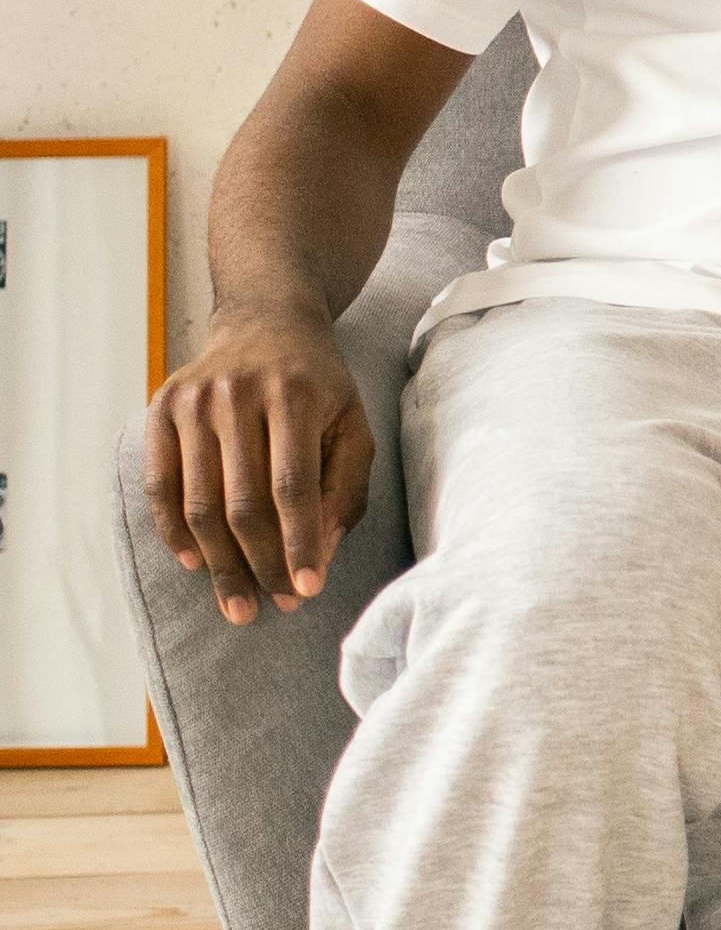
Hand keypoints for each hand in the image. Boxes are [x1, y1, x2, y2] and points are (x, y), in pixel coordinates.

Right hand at [141, 311, 374, 622]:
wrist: (266, 323)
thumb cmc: (319, 387)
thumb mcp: (352, 426)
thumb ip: (344, 490)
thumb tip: (318, 556)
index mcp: (294, 395)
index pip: (292, 487)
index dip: (298, 543)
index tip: (307, 590)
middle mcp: (238, 395)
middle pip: (242, 503)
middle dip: (260, 564)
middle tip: (275, 606)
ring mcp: (193, 401)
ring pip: (200, 503)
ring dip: (219, 564)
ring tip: (239, 605)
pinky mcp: (162, 409)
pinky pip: (160, 485)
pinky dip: (174, 532)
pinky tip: (195, 564)